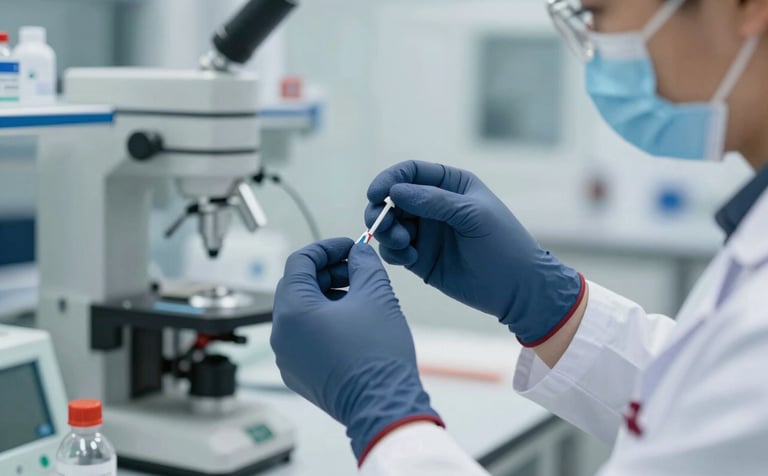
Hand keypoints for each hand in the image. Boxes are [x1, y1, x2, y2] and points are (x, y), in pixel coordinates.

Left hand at [271, 238, 442, 462]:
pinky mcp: (299, 375)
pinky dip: (324, 322)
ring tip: (359, 297)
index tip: (349, 246)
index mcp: (292, 311)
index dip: (326, 248)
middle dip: (328, 272)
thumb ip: (364, 264)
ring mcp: (287, 358)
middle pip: (298, 287)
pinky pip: (305, 337)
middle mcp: (281, 335)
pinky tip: (353, 323)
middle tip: (357, 270)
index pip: (299, 262)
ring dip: (327, 297)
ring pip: (301, 313)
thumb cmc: (378, 355)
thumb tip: (358, 253)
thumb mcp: (376, 295)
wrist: (383, 406)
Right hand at [365, 161, 584, 345]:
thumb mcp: (472, 215)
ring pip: (389, 224)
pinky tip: (410, 258)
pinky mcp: (419, 258)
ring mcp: (425, 232)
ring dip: (387, 232)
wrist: (517, 288)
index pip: (410, 172)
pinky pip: (394, 249)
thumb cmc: (503, 244)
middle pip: (392, 198)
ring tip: (404, 243)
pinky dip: (394, 252)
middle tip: (384, 225)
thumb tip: (395, 192)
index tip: (375, 194)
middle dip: (382, 209)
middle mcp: (433, 205)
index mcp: (450, 185)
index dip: (389, 179)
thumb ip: (433, 201)